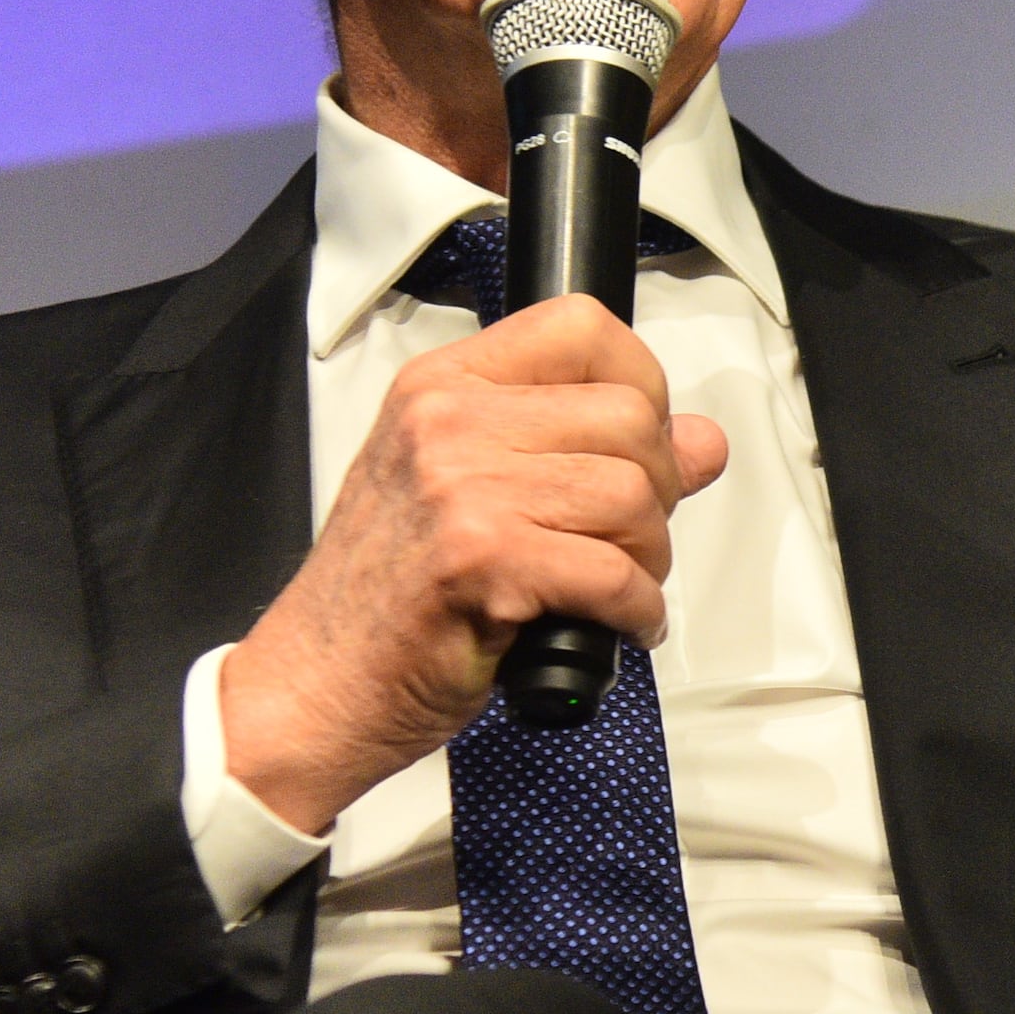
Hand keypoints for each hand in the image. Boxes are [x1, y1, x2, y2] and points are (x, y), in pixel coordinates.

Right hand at [218, 295, 728, 830]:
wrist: (314, 685)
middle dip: (657, 488)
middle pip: (628, 416)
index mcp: (442, 386)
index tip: (643, 440)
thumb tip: (700, 440)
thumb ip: (576, 451)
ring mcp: (461, 487)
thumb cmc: (384, 597)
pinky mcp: (482, 560)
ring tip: (617, 587)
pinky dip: (636, 612)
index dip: (641, 382)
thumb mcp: (470, 493)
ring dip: (648, 558)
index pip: (582, 328)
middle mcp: (447, 421)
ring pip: (632, 496)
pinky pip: (615, 575)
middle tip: (627, 538)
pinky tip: (615, 626)